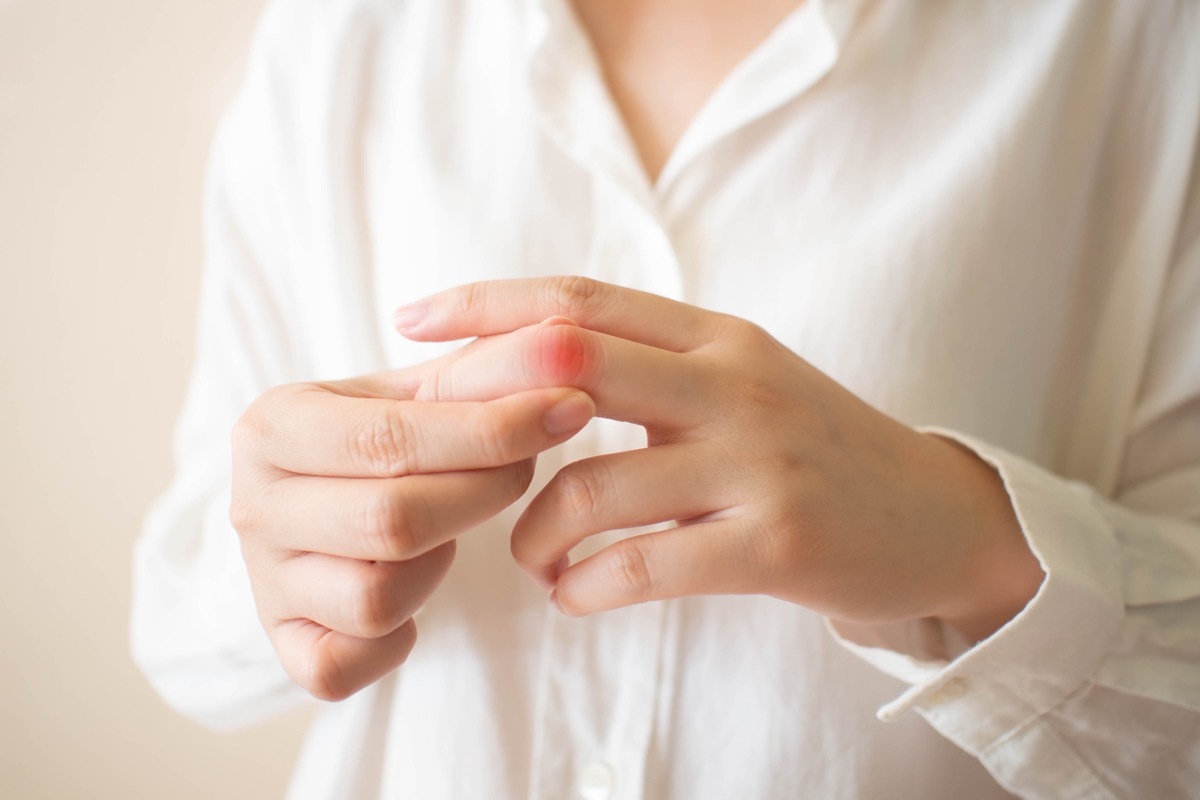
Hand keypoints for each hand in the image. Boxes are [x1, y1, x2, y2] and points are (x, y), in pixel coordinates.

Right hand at [230, 357, 594, 699]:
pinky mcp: (283, 646)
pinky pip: (346, 665)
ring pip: (374, 600)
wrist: (319, 499)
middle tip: (525, 468)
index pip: (390, 438)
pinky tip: (412, 594)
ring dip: (435, 569)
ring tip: (447, 531)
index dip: (493, 430)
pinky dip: (393, 642)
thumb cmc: (383, 440)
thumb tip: (566, 340)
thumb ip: (489, 370)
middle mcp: (252, 505)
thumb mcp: (423, 393)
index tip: (571, 408)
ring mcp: (262, 583)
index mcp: (273, 425)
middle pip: (390, 521)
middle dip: (481, 495)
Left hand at [394, 277, 1044, 640]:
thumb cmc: (814, 449)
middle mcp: (732, 383)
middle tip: (439, 450)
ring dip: (534, 530)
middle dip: (483, 406)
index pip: (580, 299)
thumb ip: (653, 364)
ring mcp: (755, 462)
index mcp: (716, 336)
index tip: (414, 320)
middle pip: (570, 364)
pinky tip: (576, 594)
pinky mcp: (774, 543)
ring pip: (590, 483)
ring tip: (534, 558)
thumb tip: (530, 358)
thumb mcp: (742, 380)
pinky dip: (585, 586)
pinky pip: (641, 565)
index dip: (487, 304)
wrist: (933, 517)